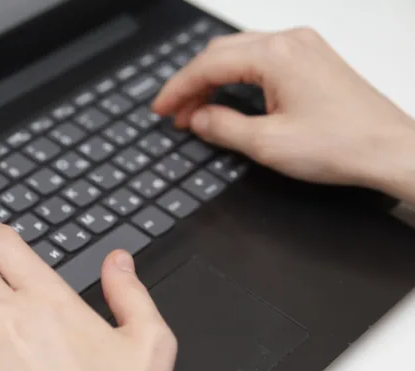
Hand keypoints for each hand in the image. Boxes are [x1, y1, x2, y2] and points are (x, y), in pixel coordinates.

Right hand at [153, 28, 414, 200]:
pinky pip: (260, 60)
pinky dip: (236, 78)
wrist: (389, 150)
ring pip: (239, 54)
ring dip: (213, 80)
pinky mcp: (312, 60)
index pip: (208, 65)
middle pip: (221, 53)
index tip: (160, 108)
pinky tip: (228, 99)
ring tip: (196, 110)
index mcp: (276, 56)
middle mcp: (290, 42)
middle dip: (192, 83)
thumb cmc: (342, 144)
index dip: (177, 88)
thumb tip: (197, 118)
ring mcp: (303, 48)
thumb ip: (223, 128)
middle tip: (174, 112)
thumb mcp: (267, 144)